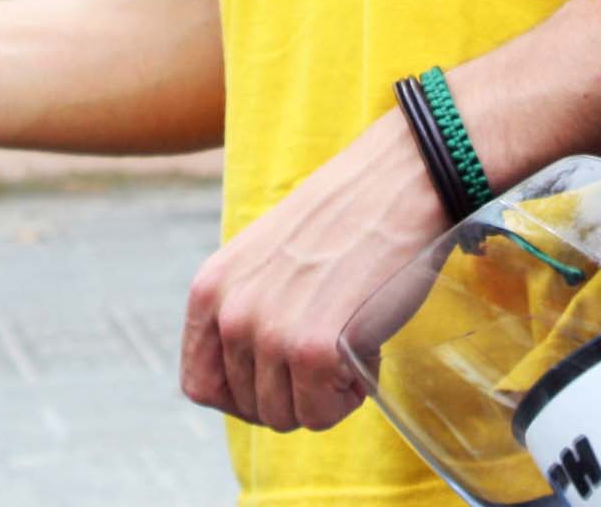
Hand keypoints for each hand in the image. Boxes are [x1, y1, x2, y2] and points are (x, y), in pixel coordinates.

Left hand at [181, 109, 448, 432]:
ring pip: (285, 417)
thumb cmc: (344, 218)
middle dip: (294, 391)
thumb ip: (245, 308)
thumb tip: (248, 378)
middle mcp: (231, 314)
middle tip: (330, 349)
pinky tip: (365, 347)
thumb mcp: (266, 259)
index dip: (242, 395)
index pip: (200, 384)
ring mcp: (270, 334)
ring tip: (347, 343)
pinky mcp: (314, 350)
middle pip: (249, 406)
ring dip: (323, 394)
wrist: (400, 183)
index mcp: (210, 289)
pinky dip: (350, 394)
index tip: (280, 379)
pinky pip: (322, 415)